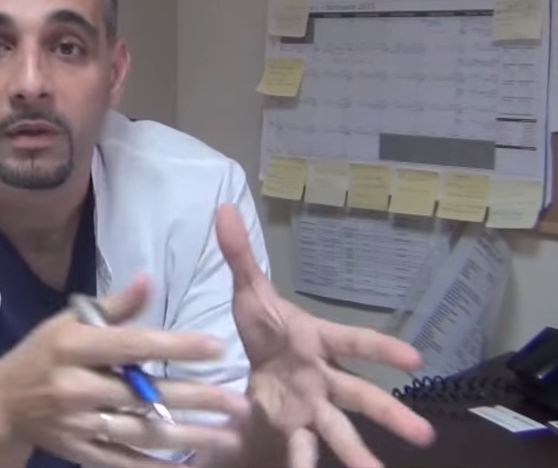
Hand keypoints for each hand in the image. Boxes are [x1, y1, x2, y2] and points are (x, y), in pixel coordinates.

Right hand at [0, 275, 251, 467]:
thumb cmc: (40, 355)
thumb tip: (148, 278)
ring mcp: (79, 425)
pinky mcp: (82, 453)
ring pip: (141, 433)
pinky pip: (126, 463)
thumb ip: (114, 306)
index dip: (176, 346)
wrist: (1, 406)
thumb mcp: (67, 321)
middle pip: (144, 394)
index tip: (217, 347)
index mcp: (72, 347)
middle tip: (239, 403)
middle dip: (195, 399)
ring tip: (229, 438)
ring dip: (188, 437)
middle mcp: (76, 387)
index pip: (132, 345)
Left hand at [215, 203, 435, 467]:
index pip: (355, 342)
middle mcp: (324, 378)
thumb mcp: (248, 290)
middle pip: (361, 395)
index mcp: (318, 342)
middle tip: (424, 436)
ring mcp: (311, 407)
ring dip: (358, 453)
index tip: (414, 359)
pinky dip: (303, 462)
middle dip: (390, 414)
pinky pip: (301, 449)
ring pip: (339, 431)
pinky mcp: (293, 429)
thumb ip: (239, 253)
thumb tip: (224, 207)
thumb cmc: (265, 327)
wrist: (251, 363)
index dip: (382, 348)